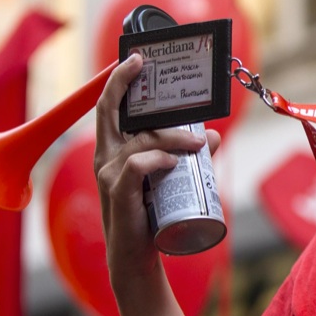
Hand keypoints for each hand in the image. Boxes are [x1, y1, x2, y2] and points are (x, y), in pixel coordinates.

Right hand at [93, 54, 220, 277]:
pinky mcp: (119, 193)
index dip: (118, 81)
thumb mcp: (169, 178)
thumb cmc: (150, 215)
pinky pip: (137, 165)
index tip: (135, 59)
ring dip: (173, 138)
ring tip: (199, 147)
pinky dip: (157, 159)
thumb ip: (186, 155)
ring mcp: (108, 174)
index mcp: (112, 149)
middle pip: (113, 111)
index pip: (108, 108)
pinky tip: (174, 162)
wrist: (138, 256)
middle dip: (127, 85)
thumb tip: (211, 136)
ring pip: (140, 140)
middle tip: (154, 71)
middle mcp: (104, 157)